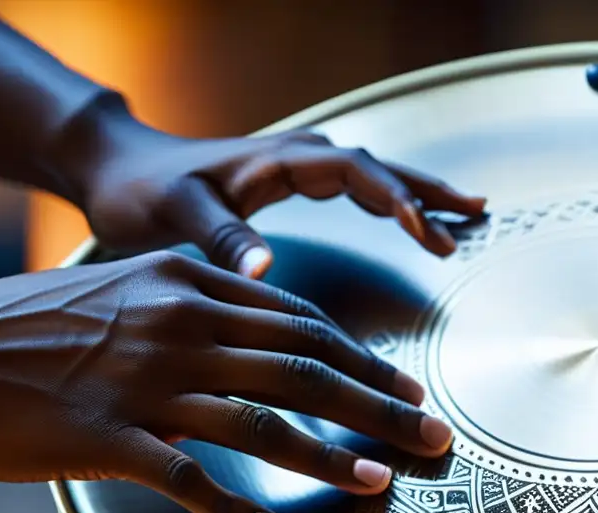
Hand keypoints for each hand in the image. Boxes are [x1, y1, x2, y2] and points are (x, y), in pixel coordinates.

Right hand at [0, 252, 452, 512]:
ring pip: (261, 421)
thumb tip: (254, 332)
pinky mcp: (107, 438)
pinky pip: (186, 478)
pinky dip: (231, 507)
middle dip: (376, 404)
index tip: (404, 388)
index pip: (298, 322)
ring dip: (329, 456)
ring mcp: (143, 383)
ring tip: (379, 482)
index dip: (361, 358)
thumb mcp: (121, 288)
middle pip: (302, 368)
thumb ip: (191, 305)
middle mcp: (176, 326)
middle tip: (429, 435)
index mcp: (184, 284)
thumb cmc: (28, 326)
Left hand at [53, 96, 485, 277]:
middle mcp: (294, 158)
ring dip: (419, 193)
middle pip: (379, 168)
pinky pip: (354, 188)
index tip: (430, 232)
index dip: (397, 201)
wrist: (120, 173)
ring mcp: (294, 169)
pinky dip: (389, 201)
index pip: (356, 173)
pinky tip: (410, 219)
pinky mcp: (288, 185)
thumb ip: (222, 237)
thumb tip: (265, 268)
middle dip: (429, 192)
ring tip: (467, 214)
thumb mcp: (177, 214)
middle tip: (477, 215)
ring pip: (372, 175)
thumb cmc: (142, 192)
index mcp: (277, 160)